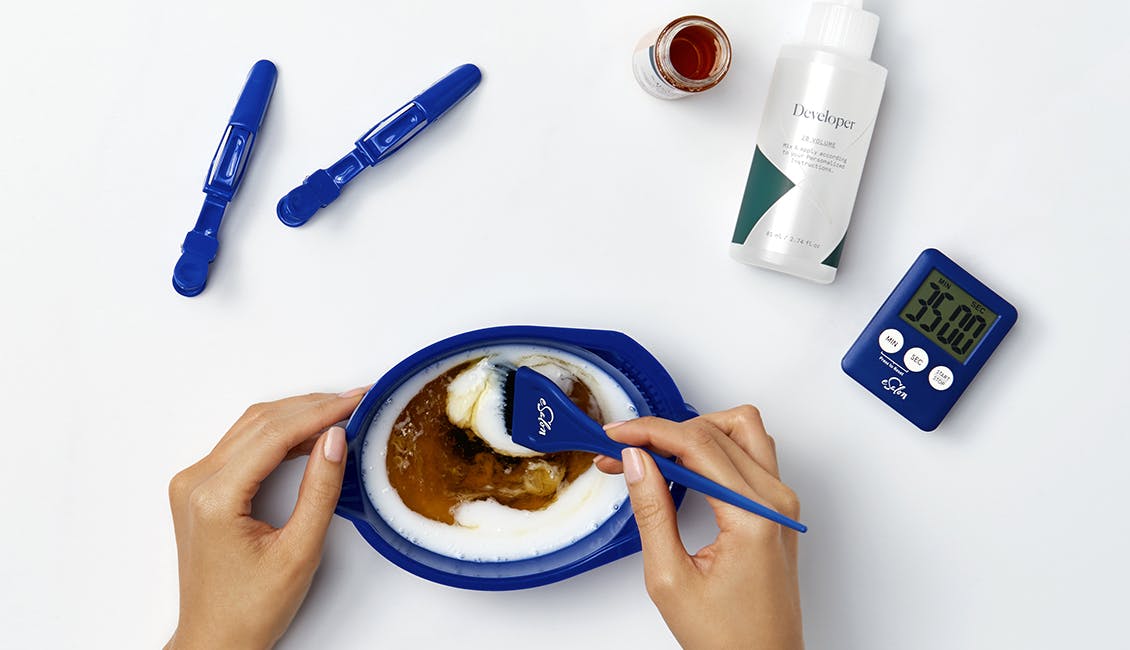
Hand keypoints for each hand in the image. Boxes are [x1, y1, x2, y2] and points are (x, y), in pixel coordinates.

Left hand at [165, 387, 368, 649]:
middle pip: (261, 422)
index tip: (356, 400)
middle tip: (356, 400)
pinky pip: (242, 444)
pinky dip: (279, 434)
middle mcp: (195, 482)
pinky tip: (310, 435)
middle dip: (312, 407)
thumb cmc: (250, 609)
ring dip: (296, 415)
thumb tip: (335, 439)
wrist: (216, 639)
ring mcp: (194, 483)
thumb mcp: (299, 552)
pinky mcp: (201, 488)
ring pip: (251, 428)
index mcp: (215, 497)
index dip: (320, 412)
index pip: (274, 435)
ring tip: (340, 412)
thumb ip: (320, 491)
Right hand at [594, 406, 802, 649]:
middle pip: (718, 430)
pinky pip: (749, 454)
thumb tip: (636, 461)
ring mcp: (781, 502)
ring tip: (655, 454)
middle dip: (664, 432)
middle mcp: (776, 501)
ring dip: (695, 432)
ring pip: (741, 430)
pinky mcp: (778, 508)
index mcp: (753, 518)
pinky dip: (713, 448)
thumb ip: (652, 511)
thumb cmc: (726, 637)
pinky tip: (682, 467)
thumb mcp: (670, 578)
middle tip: (624, 451)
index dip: (650, 432)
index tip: (615, 435)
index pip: (698, 445)